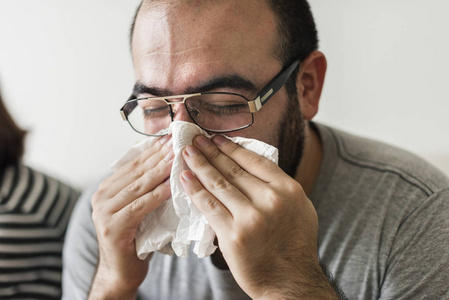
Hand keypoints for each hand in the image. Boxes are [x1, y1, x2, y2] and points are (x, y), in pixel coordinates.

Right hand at [89, 135, 173, 298]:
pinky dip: (157, 194)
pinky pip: (140, 205)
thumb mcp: (141, 208)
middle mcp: (103, 195)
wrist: (120, 272)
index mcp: (109, 187)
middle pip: (137, 170)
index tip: (172, 135)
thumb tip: (171, 164)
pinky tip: (171, 184)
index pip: (135, 162)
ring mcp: (104, 210)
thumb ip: (147, 188)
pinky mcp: (112, 226)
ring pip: (139, 184)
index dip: (154, 148)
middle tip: (179, 139)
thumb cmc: (136, 239)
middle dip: (160, 154)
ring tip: (179, 156)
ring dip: (161, 169)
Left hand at [180, 135, 336, 298]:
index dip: (233, 147)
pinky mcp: (233, 234)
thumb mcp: (299, 209)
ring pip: (219, 183)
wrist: (289, 282)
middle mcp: (271, 200)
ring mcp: (251, 217)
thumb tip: (253, 166)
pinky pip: (209, 205)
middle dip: (211, 151)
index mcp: (289, 190)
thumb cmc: (294, 246)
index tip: (217, 138)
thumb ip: (279, 188)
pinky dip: (195, 189)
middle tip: (196, 139)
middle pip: (234, 169)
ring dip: (200, 165)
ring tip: (187, 152)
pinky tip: (185, 178)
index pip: (255, 160)